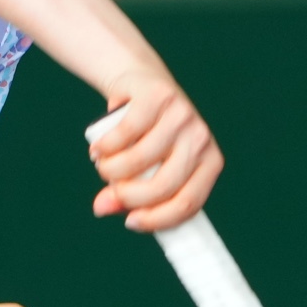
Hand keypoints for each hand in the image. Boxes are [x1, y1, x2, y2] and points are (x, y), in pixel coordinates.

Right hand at [87, 69, 221, 230]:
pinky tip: (97, 149)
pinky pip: (124, 134)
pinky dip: (104, 146)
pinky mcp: (158, 97)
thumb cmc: (146, 136)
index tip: (130, 222)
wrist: (140, 84)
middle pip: (163, 186)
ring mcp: (182, 116)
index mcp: (209, 163)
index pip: (188, 203)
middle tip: (112, 190)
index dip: (156, 219)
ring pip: (139, 161)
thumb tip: (102, 208)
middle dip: (128, 196)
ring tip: (103, 165)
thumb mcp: (143, 170)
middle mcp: (201, 139)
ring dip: (111, 170)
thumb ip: (126, 194)